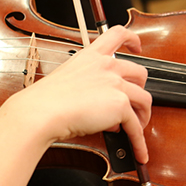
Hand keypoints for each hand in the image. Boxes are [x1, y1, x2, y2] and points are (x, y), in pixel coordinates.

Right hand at [6, 26, 150, 163]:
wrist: (41, 111)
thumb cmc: (45, 100)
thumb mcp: (68, 82)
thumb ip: (89, 87)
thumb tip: (101, 107)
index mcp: (91, 56)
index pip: (117, 34)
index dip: (132, 39)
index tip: (136, 47)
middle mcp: (106, 66)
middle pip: (140, 73)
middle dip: (139, 90)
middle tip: (132, 105)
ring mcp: (115, 83)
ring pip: (144, 99)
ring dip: (142, 115)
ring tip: (135, 128)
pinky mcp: (120, 104)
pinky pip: (136, 126)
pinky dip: (139, 141)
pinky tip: (139, 151)